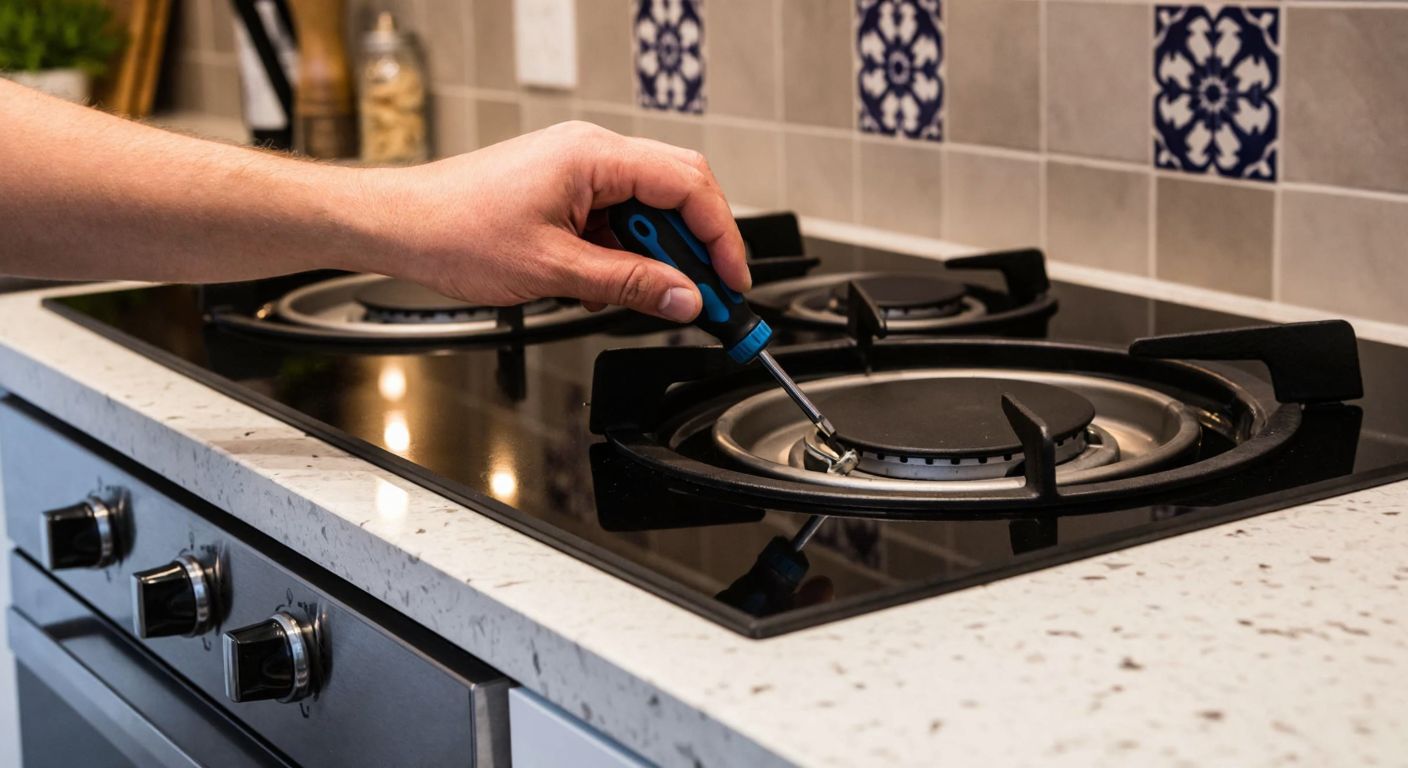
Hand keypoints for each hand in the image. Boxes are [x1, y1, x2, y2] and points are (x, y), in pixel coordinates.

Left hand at [365, 121, 749, 322]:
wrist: (399, 226)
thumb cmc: (454, 230)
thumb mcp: (554, 270)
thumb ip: (629, 284)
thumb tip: (685, 297)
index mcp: (594, 156)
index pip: (688, 185)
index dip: (721, 237)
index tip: (732, 282)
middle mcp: (590, 153)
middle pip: (677, 191)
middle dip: (694, 248)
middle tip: (702, 296)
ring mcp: (576, 169)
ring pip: (646, 209)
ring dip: (651, 256)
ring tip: (637, 295)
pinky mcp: (563, 190)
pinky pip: (614, 219)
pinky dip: (619, 255)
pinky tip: (599, 287)